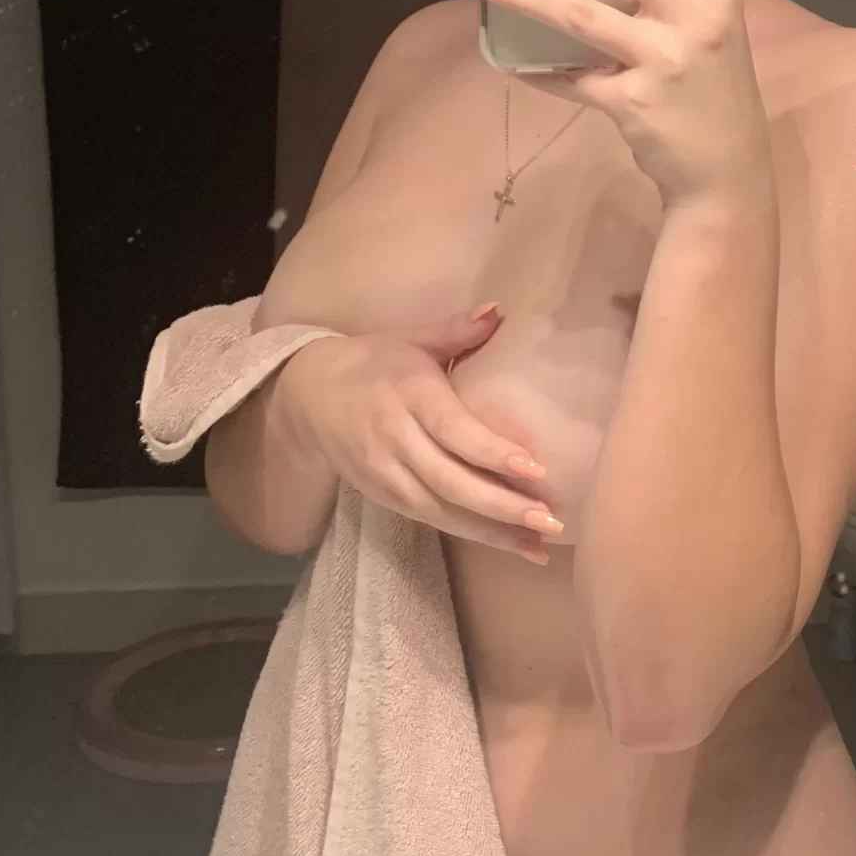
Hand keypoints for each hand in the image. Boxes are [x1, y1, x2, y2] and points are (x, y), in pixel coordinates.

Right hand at [270, 305, 561, 562]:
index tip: (533, 468)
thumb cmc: (372, 362)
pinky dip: (473, 534)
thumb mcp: (410, 338)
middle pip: (449, 481)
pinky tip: (513, 545)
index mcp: (407, 394)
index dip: (491, 452)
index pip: (451, 429)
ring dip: (492, 531)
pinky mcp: (384, 497)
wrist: (306, 397)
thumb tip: (500, 310)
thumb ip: (456, 331)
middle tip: (549, 520)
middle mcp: (395, 439)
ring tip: (539, 544)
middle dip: (501, 506)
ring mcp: (386, 474)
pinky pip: (433, 520)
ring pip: (442, 511)